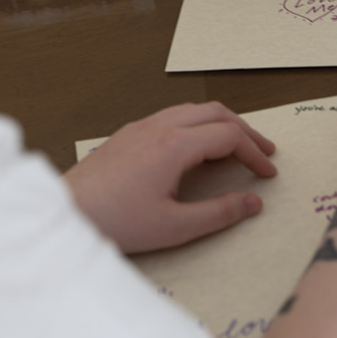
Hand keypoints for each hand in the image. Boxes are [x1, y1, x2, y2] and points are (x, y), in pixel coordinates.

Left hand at [64, 101, 277, 253]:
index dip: (254, 153)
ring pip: (193, 110)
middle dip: (244, 130)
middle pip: (215, 113)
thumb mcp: (175, 227)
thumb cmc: (117, 221)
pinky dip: (198, 124)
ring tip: (236, 146)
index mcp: (174, 145)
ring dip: (220, 123)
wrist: (69, 212)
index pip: (228, 137)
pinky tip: (198, 146)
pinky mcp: (129, 133)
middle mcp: (160, 127)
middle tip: (264, 151)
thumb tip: (253, 203)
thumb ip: (219, 213)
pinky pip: (173, 115)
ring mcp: (142, 126)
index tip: (267, 174)